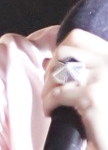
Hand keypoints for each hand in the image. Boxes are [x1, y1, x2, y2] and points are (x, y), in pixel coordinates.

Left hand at [41, 28, 107, 149]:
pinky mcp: (92, 97)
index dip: (60, 52)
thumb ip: (80, 72)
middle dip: (51, 69)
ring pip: (57, 70)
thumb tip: (47, 61)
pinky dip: (48, 103)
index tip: (57, 71)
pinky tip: (51, 112)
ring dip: (48, 88)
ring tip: (51, 103)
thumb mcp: (99, 89)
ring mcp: (103, 77)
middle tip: (52, 89)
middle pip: (64, 50)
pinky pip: (56, 93)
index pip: (78, 37)